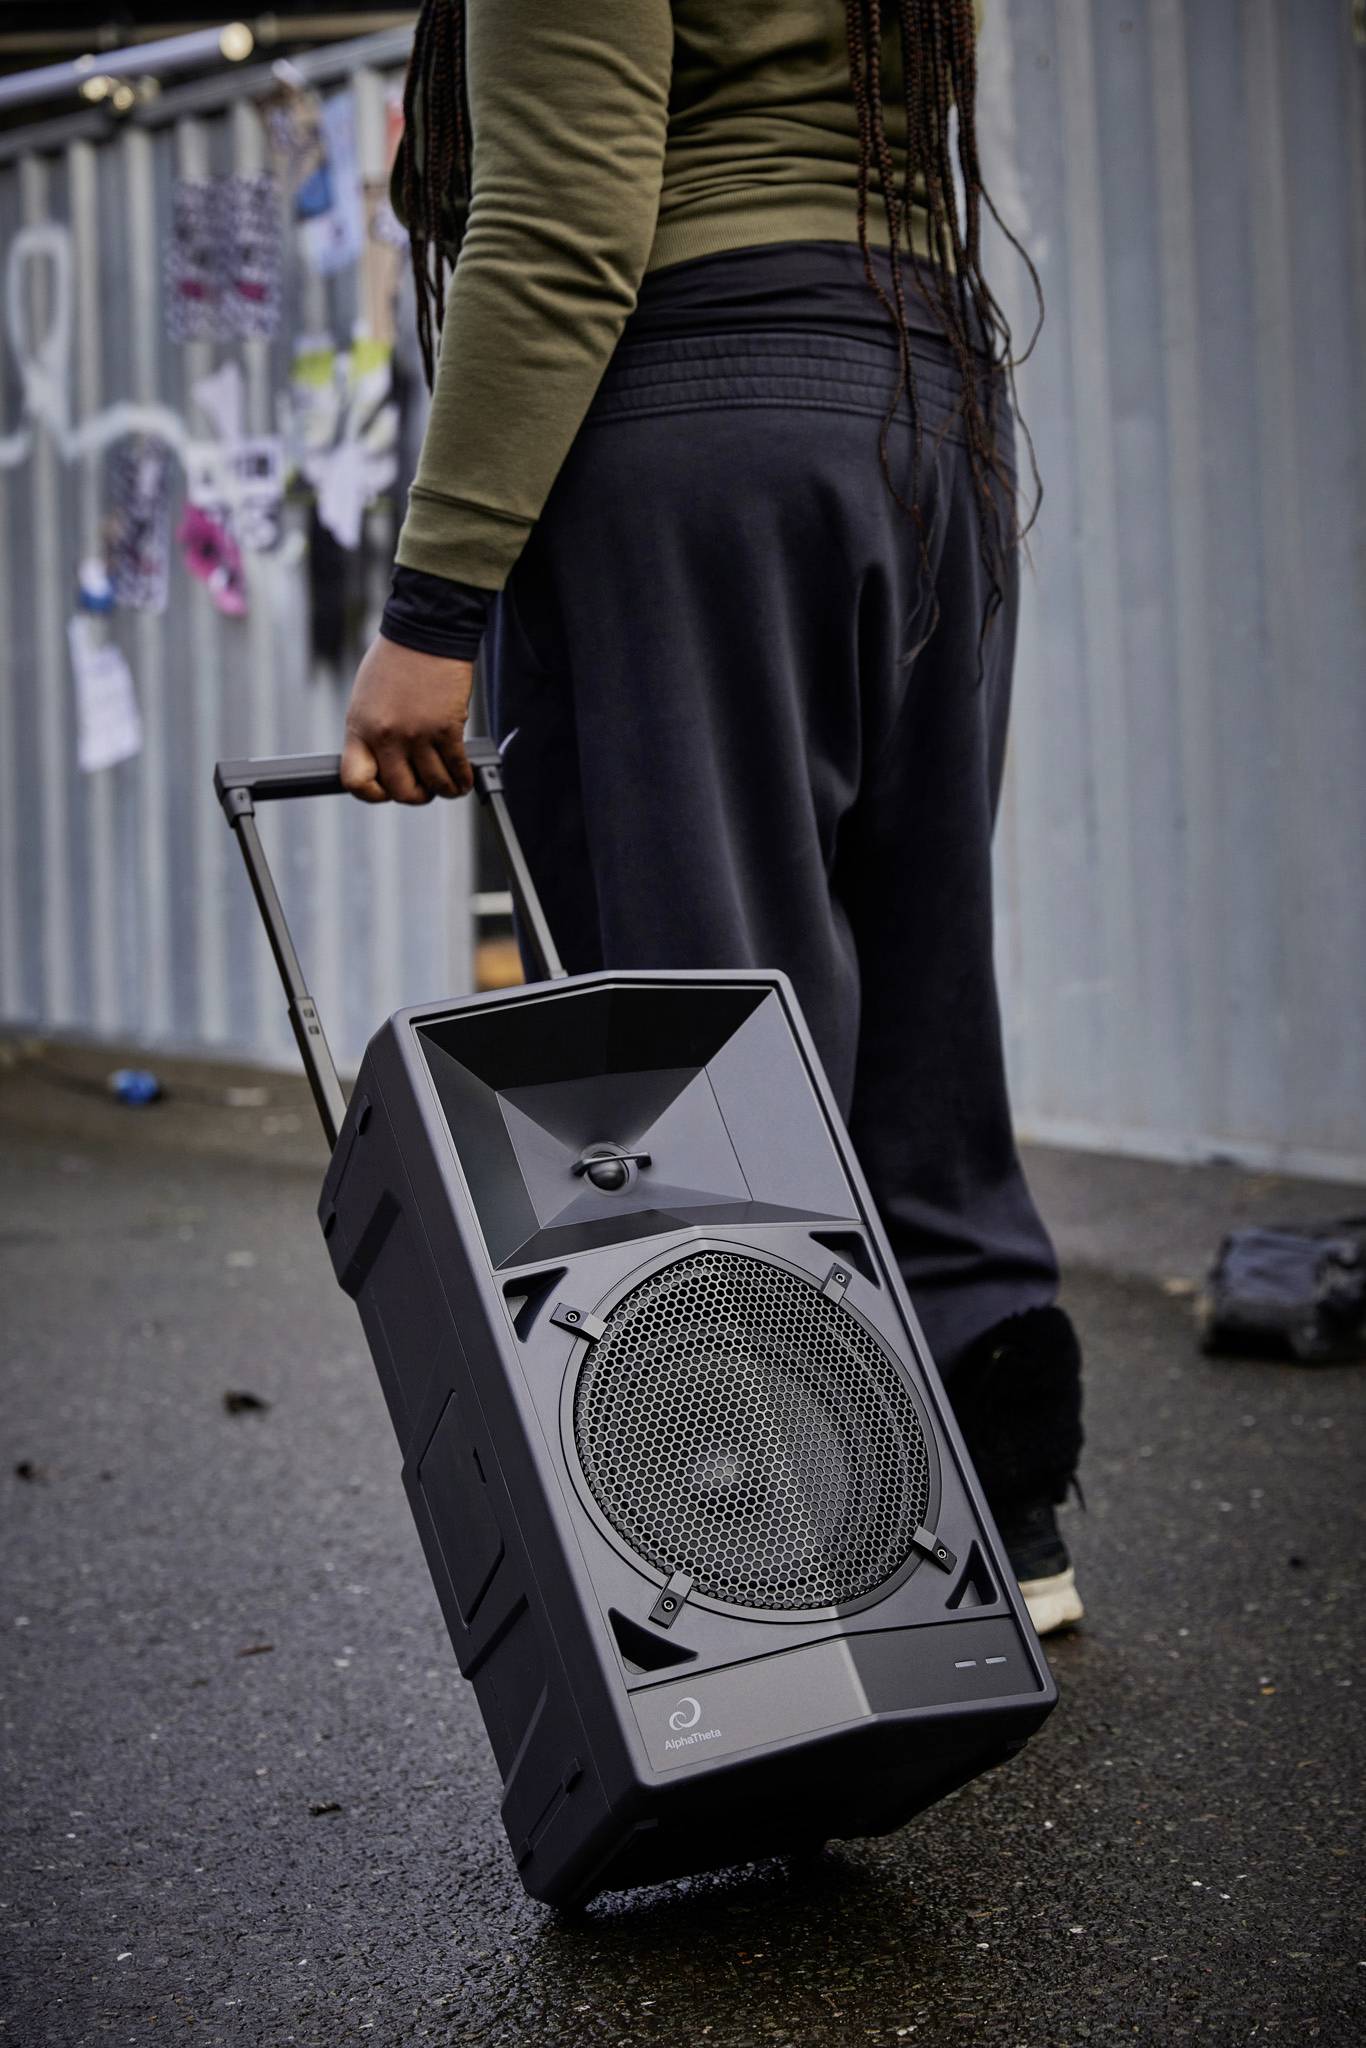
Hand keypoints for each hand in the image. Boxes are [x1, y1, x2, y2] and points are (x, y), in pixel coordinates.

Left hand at [340, 634, 475, 802]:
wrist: (425, 631)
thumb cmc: (395, 661)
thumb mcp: (367, 699)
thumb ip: (372, 732)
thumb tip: (386, 763)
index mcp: (360, 727)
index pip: (356, 781)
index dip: (373, 794)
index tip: (387, 791)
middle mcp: (386, 735)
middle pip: (400, 790)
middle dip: (416, 795)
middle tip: (425, 789)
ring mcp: (418, 733)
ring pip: (434, 783)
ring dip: (445, 789)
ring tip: (450, 786)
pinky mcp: (447, 727)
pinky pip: (457, 767)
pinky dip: (463, 779)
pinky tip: (465, 778)